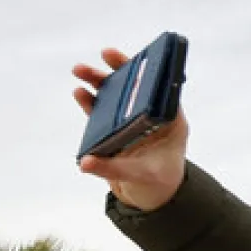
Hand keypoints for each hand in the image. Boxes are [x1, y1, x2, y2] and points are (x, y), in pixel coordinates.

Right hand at [72, 48, 189, 211]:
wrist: (151, 197)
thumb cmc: (158, 183)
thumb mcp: (140, 175)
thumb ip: (113, 169)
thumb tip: (86, 162)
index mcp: (170, 121)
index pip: (160, 90)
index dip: (149, 72)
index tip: (142, 59)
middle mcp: (152, 116)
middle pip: (136, 88)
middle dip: (119, 70)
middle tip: (105, 54)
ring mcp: (132, 121)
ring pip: (116, 97)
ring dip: (98, 82)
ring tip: (79, 71)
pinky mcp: (116, 130)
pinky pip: (102, 112)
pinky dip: (90, 102)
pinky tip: (80, 92)